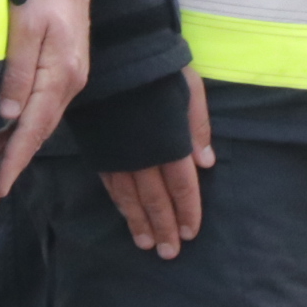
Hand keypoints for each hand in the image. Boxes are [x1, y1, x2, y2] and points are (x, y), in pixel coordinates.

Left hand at [0, 0, 92, 206]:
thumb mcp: (24, 27)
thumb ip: (17, 72)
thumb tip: (8, 116)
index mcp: (60, 75)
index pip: (33, 130)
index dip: (14, 162)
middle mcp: (69, 82)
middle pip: (38, 134)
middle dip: (13, 167)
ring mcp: (68, 76)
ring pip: (39, 123)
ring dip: (15, 150)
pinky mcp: (62, 68)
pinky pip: (41, 107)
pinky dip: (20, 127)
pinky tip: (1, 135)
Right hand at [100, 70, 211, 257]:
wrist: (114, 52)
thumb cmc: (158, 68)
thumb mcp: (190, 89)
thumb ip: (198, 125)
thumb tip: (206, 163)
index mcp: (168, 140)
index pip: (181, 185)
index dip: (187, 210)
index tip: (191, 233)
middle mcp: (142, 153)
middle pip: (155, 198)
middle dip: (164, 226)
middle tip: (169, 253)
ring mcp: (118, 153)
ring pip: (129, 197)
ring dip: (139, 222)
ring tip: (146, 244)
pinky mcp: (100, 148)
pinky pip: (110, 183)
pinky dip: (119, 203)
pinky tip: (125, 215)